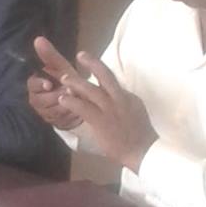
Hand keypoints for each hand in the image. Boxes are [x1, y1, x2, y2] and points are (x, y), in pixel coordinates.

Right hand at [27, 35, 84, 129]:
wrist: (77, 99)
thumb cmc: (66, 80)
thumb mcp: (60, 67)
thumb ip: (49, 55)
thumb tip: (38, 38)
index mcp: (34, 86)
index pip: (31, 85)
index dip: (39, 85)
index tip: (49, 84)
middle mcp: (36, 101)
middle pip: (42, 101)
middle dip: (56, 96)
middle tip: (70, 92)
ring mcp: (45, 114)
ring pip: (53, 112)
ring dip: (66, 106)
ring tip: (77, 101)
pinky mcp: (56, 124)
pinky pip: (63, 122)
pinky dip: (72, 116)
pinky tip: (80, 111)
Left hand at [32, 36, 156, 171]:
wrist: (143, 151)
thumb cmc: (138, 136)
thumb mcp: (134, 113)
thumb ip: (122, 104)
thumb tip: (112, 98)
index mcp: (128, 97)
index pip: (112, 81)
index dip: (99, 71)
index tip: (90, 64)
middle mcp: (120, 99)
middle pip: (106, 75)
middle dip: (93, 63)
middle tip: (81, 54)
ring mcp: (110, 110)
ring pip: (91, 90)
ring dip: (76, 82)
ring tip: (64, 78)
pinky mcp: (101, 121)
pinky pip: (83, 108)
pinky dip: (71, 102)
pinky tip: (63, 99)